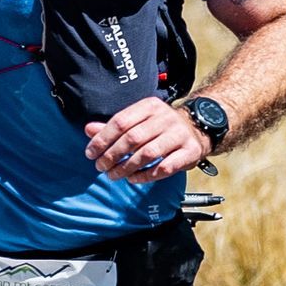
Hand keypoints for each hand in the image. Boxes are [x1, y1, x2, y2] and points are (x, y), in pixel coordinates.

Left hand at [84, 98, 211, 182]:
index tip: (91, 153)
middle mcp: (165, 118)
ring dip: (127, 168)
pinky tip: (134, 179)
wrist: (197, 128)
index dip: (102, 139)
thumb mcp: (139, 120)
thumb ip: (115, 127)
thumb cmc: (161, 126)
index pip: (121, 122)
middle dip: (112, 155)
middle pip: (133, 138)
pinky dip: (147, 176)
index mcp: (149, 106)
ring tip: (114, 175)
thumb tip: (89, 130)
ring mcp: (179, 134)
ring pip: (148, 153)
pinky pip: (165, 167)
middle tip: (100, 167)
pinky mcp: (190, 151)